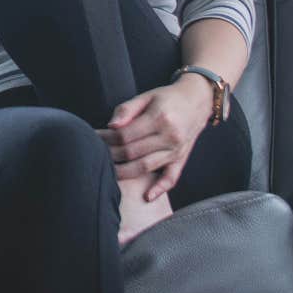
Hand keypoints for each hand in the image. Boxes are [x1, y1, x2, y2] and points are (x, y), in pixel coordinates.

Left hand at [95, 75, 214, 200]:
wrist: (198, 100)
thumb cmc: (167, 97)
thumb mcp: (146, 96)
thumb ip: (127, 109)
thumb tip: (110, 126)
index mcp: (159, 118)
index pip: (125, 135)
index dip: (106, 139)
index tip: (94, 137)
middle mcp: (170, 136)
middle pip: (133, 152)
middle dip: (111, 155)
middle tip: (97, 153)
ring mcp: (177, 150)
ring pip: (146, 167)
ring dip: (124, 172)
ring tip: (108, 170)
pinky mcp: (182, 159)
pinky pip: (172, 178)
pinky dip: (160, 189)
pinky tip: (147, 197)